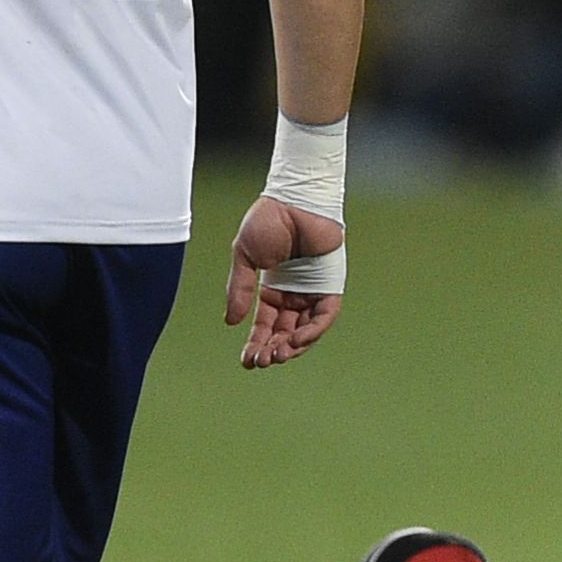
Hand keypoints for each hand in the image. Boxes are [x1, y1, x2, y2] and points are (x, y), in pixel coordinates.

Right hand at [224, 195, 344, 367]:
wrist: (293, 200)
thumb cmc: (268, 221)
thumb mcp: (244, 257)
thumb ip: (239, 289)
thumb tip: (231, 323)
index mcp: (272, 290)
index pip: (265, 325)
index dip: (256, 344)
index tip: (246, 361)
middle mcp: (294, 294)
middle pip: (285, 332)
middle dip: (272, 350)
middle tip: (261, 361)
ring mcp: (313, 291)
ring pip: (305, 329)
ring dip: (293, 345)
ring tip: (277, 355)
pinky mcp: (330, 285)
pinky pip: (324, 315)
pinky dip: (313, 330)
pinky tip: (296, 340)